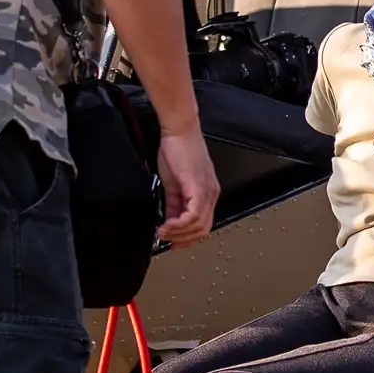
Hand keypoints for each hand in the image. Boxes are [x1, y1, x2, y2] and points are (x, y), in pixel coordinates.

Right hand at [154, 130, 219, 245]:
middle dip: (182, 239)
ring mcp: (206, 191)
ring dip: (178, 234)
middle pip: (203, 230)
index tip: (172, 242)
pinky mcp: (198, 187)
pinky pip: (193, 215)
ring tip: (162, 232)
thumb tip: (169, 221)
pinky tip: (166, 225)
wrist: (178, 130)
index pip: (202, 225)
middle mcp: (211, 194)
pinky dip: (178, 225)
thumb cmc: (177, 151)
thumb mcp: (173, 184)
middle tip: (165, 239)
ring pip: (198, 226)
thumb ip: (173, 204)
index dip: (187, 238)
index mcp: (207, 194)